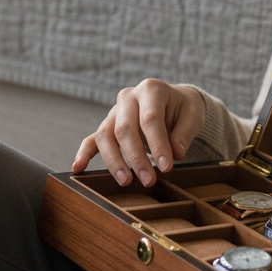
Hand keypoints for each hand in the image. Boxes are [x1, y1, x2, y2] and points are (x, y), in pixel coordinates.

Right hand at [72, 79, 205, 186]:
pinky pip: (91, 139)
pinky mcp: (107, 125)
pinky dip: (84, 154)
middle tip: (149, 180)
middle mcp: (128, 97)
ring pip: (106, 135)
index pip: (150, 119)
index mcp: (151, 89)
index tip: (166, 167)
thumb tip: (176, 153)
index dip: (157, 144)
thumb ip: (185, 133)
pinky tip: (78, 169)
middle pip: (125, 129)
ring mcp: (115, 111)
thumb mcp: (193, 116)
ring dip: (114, 161)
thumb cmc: (183, 109)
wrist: (174, 102)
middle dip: (136, 158)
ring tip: (126, 181)